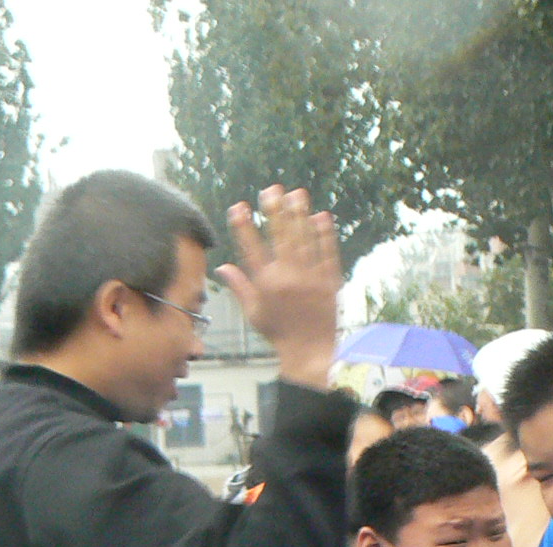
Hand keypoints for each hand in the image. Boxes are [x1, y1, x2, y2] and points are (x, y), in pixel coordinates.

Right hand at [215, 185, 340, 389]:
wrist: (310, 351)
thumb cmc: (279, 333)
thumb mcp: (254, 312)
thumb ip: (239, 287)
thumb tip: (222, 267)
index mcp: (266, 285)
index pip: (252, 249)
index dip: (244, 226)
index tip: (239, 206)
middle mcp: (287, 279)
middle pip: (280, 238)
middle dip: (275, 211)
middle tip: (272, 189)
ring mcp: (311, 279)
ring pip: (304, 240)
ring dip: (300, 215)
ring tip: (297, 193)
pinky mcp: (330, 282)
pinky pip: (328, 253)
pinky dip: (325, 234)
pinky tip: (322, 216)